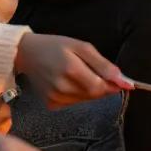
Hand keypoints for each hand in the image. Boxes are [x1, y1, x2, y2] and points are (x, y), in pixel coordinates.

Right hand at [15, 32, 132, 109]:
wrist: (26, 53)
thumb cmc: (56, 46)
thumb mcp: (81, 47)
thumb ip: (103, 65)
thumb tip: (124, 81)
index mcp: (71, 70)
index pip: (100, 87)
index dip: (113, 85)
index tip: (119, 79)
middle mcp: (62, 88)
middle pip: (94, 95)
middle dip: (102, 86)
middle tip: (95, 71)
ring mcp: (55, 98)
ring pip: (85, 100)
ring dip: (90, 89)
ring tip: (79, 73)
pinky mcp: (51, 104)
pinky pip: (74, 102)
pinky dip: (78, 94)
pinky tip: (69, 82)